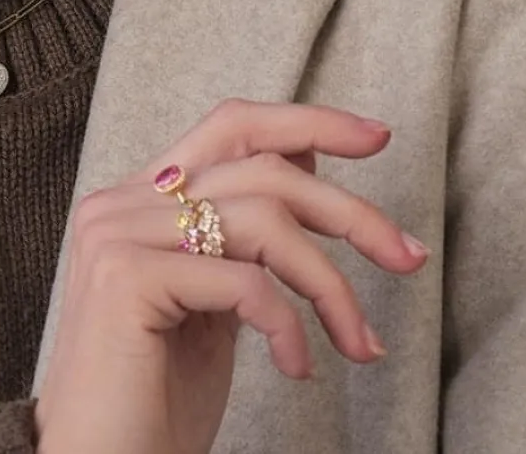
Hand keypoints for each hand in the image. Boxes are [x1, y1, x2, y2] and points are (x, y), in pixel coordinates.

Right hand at [33, 99, 429, 453]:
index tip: (375, 136)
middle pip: (260, 167)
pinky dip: (289, 324)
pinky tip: (297, 367)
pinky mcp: (125, 276)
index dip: (306, 121)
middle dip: (349, 210)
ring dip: (332, 283)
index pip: (230, 126)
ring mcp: (116, 234)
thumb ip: (244, 238)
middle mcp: (121, 202)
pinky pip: (244, 280)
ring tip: (360, 342)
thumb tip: (306, 166)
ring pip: (261, 219)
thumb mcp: (215, 304)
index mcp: (138, 200)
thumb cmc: (156, 405)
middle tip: (409, 256)